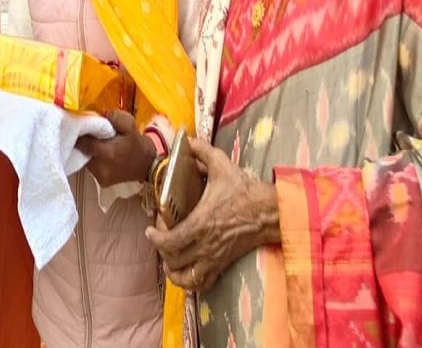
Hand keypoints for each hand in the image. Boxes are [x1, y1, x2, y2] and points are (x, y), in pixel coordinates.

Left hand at [78, 111, 155, 186]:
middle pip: (82, 150)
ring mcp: (100, 176)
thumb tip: (99, 114)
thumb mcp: (130, 124)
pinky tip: (103, 155)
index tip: (84, 125)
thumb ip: (114, 117)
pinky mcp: (102, 182)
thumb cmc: (138, 143)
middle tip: (92, 134)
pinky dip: (94, 160)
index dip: (81, 132)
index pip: (82, 141)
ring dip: (89, 151)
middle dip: (85, 141)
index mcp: (107, 152)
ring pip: (85, 159)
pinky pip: (91, 167)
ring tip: (99, 144)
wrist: (149, 165)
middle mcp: (101, 167)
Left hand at [145, 137, 280, 291]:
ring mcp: (215, 258)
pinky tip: (185, 269)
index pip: (170, 242)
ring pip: (187, 278)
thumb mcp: (222, 165)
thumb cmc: (244, 190)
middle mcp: (206, 245)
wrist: (271, 212)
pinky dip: (190, 282)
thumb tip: (187, 139)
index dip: (155, 239)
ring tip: (168, 257)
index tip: (150, 229)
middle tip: (159, 237)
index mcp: (201, 223)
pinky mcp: (224, 264)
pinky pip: (204, 283)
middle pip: (174, 260)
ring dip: (173, 271)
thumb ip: (202, 150)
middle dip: (161, 251)